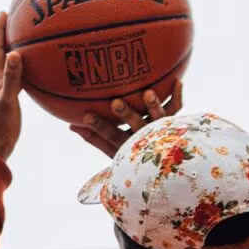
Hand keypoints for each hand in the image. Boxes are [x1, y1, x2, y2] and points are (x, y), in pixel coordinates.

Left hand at [0, 12, 22, 160]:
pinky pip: (18, 79)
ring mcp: (2, 92)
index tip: (3, 12)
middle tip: (14, 18)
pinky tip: (35, 71)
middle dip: (6, 35)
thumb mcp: (7, 100)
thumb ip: (11, 78)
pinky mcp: (9, 101)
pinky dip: (25, 69)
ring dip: (15, 51)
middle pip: (1, 53)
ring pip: (9, 65)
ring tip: (25, 39)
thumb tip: (14, 53)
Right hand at [68, 81, 183, 157]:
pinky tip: (178, 81)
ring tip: (148, 92)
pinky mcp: (173, 122)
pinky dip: (177, 96)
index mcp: (127, 145)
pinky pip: (176, 109)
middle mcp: (145, 138)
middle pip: (136, 126)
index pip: (110, 136)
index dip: (98, 126)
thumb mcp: (111, 150)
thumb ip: (93, 138)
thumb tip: (70, 125)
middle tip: (116, 102)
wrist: (163, 166)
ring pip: (159, 118)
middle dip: (126, 114)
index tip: (86, 115)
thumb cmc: (131, 155)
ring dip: (153, 105)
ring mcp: (161, 130)